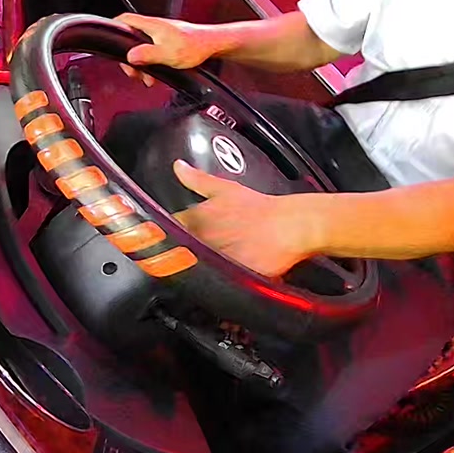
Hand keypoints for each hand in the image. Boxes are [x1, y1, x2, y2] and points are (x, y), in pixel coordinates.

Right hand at [115, 12, 218, 86]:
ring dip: (142, 64)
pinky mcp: (169, 42)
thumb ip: (147, 54)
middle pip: (132, 39)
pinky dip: (151, 63)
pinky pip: (153, 51)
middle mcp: (156, 28)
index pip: (125, 20)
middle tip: (132, 71)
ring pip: (143, 48)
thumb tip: (130, 56)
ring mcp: (162, 34)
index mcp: (152, 26)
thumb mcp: (168, 54)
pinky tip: (156, 74)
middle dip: (129, 57)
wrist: (212, 45)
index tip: (108, 37)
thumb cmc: (195, 46)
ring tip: (147, 78)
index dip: (114, 27)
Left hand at [171, 160, 316, 277]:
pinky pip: (216, 285)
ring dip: (196, 269)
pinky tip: (221, 280)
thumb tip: (178, 167)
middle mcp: (203, 241)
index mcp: (197, 220)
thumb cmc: (261, 208)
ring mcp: (216, 261)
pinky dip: (215, 285)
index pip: (167, 229)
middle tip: (190, 253)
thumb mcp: (224, 188)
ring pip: (194, 270)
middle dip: (179, 254)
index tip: (164, 236)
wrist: (290, 226)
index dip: (164, 233)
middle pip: (178, 253)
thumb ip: (197, 179)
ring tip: (207, 268)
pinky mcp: (231, 277)